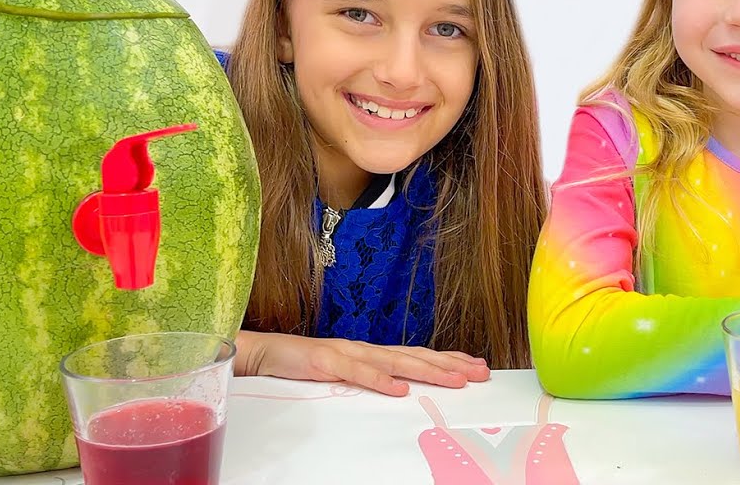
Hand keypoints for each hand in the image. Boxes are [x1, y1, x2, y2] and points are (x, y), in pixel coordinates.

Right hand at [236, 331, 489, 396]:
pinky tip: (398, 388)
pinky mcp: (323, 361)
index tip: (476, 366)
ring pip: (394, 361)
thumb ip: (368, 380)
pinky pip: (354, 372)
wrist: (258, 353)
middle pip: (415, 356)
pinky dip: (378, 379)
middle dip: (450, 364)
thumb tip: (400, 391)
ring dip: (426, 370)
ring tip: (454, 379)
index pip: (416, 355)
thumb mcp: (341, 376)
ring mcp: (345, 353)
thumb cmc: (298, 366)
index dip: (447, 359)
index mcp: (369, 353)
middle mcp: (363, 349)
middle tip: (481, 372)